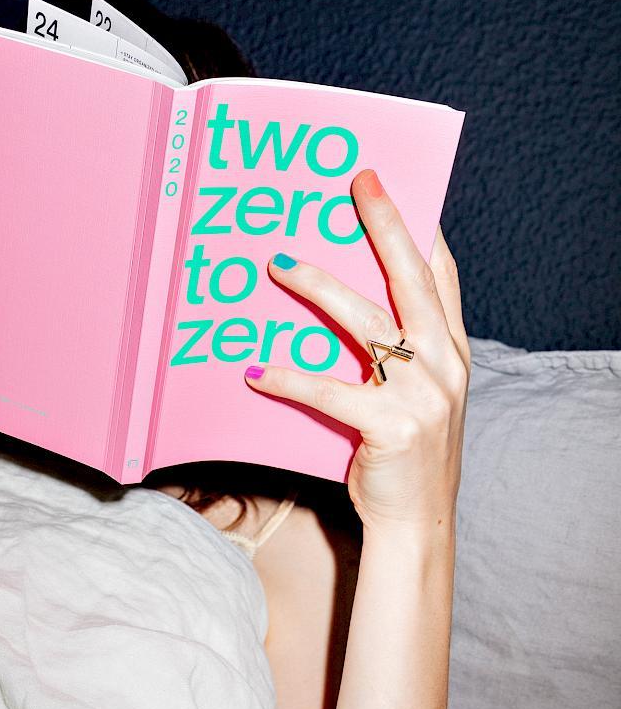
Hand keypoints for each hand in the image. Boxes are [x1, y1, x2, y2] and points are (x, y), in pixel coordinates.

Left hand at [244, 168, 469, 535]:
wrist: (418, 522)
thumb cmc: (406, 454)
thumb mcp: (419, 394)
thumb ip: (399, 349)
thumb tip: (345, 302)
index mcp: (452, 350)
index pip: (442, 276)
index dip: (419, 228)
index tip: (392, 188)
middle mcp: (444, 363)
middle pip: (413, 278)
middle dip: (385, 226)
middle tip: (358, 185)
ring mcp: (422, 394)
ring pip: (366, 322)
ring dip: (319, 287)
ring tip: (279, 263)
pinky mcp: (391, 426)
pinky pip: (329, 390)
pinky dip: (289, 378)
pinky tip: (255, 370)